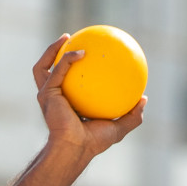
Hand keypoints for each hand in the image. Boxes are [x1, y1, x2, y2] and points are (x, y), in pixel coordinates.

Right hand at [32, 37, 145, 161]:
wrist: (76, 148)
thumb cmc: (94, 142)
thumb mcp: (118, 127)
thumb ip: (132, 115)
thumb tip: (144, 99)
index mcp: (66, 104)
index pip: (66, 83)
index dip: (70, 69)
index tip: (85, 54)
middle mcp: (54, 98)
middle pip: (47, 71)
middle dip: (53, 54)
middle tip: (70, 40)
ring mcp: (47, 95)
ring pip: (42, 67)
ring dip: (51, 50)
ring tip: (67, 37)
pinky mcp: (47, 93)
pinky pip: (58, 69)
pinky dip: (67, 58)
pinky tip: (81, 51)